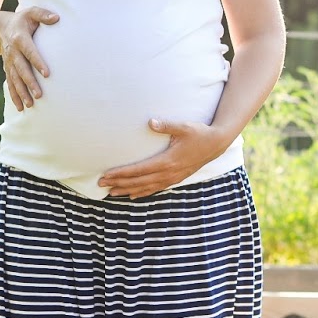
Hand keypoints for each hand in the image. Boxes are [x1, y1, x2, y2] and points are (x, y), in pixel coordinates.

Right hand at [0, 6, 58, 110]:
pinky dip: (14, 96)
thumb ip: (43, 14)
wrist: (0, 28)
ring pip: (15, 80)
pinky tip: (21, 107)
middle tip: (40, 95)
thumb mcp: (31, 12)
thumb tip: (57, 18)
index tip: (47, 74)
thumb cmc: (22, 20)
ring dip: (22, 93)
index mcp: (20, 39)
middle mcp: (13, 53)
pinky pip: (10, 84)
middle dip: (30, 83)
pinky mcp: (8, 69)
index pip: (30, 52)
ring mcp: (9, 63)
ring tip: (30, 105)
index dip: (38, 62)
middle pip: (22, 70)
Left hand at [97, 118, 230, 198]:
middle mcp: (168, 172)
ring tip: (111, 193)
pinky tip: (133, 195)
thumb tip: (150, 121)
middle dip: (119, 183)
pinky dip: (143, 192)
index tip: (106, 175)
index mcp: (167, 161)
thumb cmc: (199, 133)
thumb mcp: (184, 126)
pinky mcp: (176, 178)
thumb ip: (166, 125)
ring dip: (128, 190)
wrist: (216, 144)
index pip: (138, 170)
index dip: (121, 173)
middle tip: (100, 185)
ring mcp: (172, 177)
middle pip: (138, 182)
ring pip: (146, 188)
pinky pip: (156, 188)